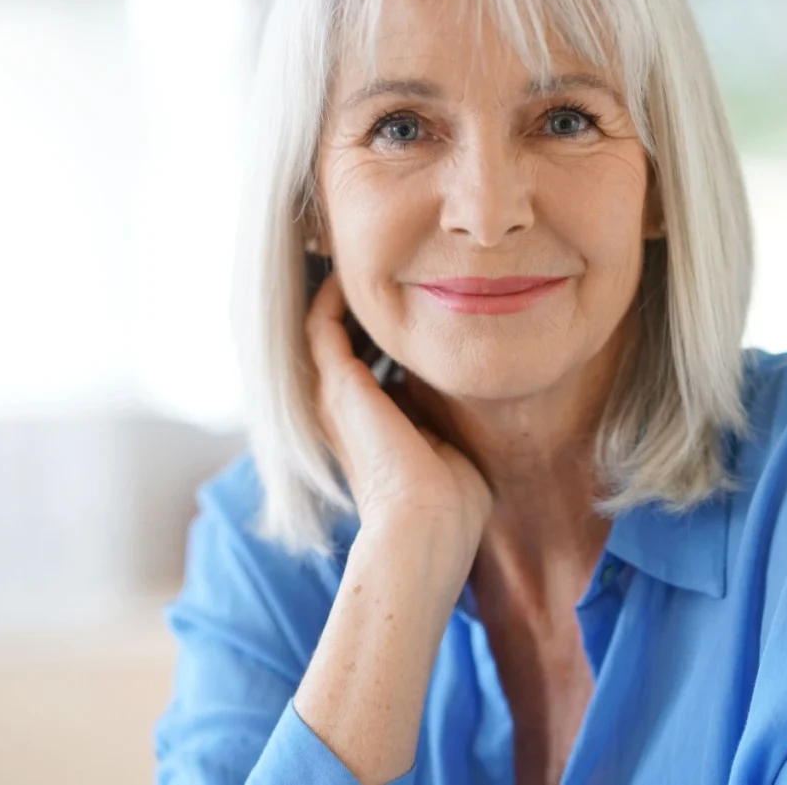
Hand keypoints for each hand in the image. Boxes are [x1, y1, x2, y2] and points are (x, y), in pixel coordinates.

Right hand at [305, 271, 492, 559]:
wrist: (427, 527)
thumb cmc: (450, 500)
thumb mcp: (448, 439)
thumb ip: (444, 408)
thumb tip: (466, 381)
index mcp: (365, 421)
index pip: (361, 359)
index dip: (375, 325)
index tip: (405, 293)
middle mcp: (341, 406)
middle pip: (335, 338)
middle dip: (356, 303)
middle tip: (382, 266)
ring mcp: (334, 395)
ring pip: (321, 326)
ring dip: (340, 293)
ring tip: (365, 259)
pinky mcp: (337, 384)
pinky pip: (321, 323)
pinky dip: (334, 295)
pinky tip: (355, 270)